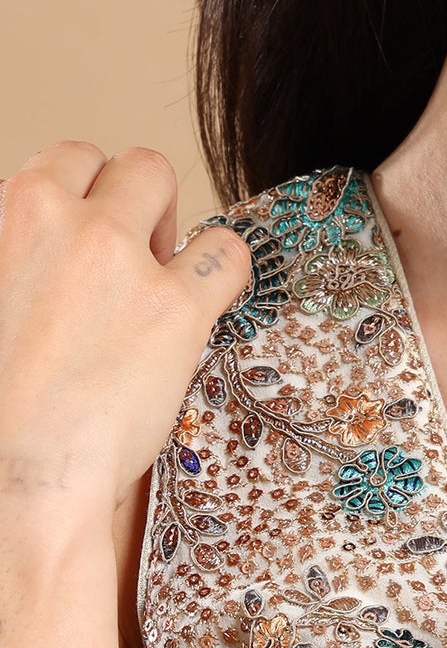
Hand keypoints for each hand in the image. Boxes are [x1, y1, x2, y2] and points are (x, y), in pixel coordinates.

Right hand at [0, 141, 253, 530]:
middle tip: (126, 251)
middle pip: (117, 165)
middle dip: (127, 199)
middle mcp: (56, 223)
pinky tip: (205, 298)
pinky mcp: (174, 305)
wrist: (12, 485)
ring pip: (161, 179)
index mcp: (7, 219)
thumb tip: (47, 256)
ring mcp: (118, 258)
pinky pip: (224, 248)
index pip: (62, 161)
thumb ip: (20, 258)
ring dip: (165, 219)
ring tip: (158, 273)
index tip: (86, 230)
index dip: (82, 196)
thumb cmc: (1, 410)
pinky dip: (220, 267)